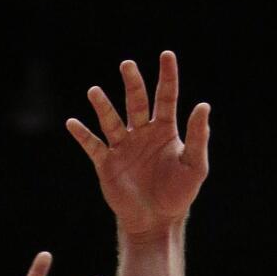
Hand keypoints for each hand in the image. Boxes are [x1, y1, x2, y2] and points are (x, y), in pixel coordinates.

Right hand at [66, 50, 208, 240]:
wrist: (156, 221)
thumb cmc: (178, 194)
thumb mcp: (195, 166)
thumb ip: (197, 137)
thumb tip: (203, 105)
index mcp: (164, 130)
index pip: (166, 96)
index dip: (167, 75)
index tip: (167, 55)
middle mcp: (142, 133)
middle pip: (136, 101)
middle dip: (132, 82)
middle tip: (127, 65)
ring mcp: (123, 147)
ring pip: (111, 120)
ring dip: (103, 106)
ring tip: (94, 91)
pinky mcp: (107, 163)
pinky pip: (93, 145)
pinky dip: (82, 135)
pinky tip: (72, 123)